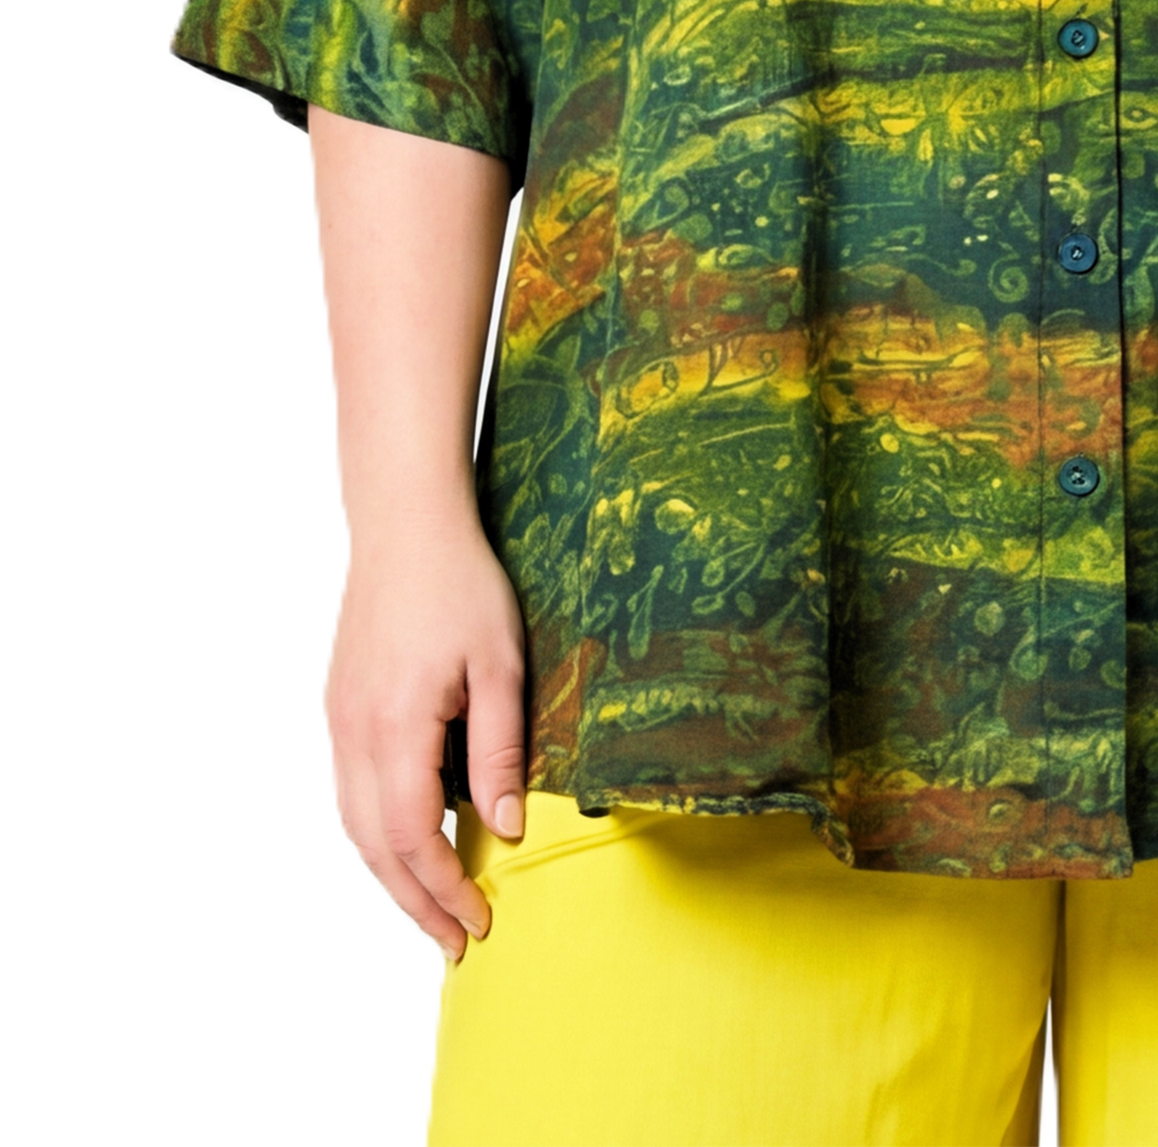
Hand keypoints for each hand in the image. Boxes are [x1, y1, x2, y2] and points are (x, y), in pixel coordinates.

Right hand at [326, 515, 526, 957]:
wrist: (405, 524)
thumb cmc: (461, 584)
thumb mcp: (500, 664)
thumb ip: (500, 750)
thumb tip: (508, 828)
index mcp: (395, 727)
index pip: (415, 837)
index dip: (446, 888)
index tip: (480, 921)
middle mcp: (354, 734)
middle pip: (377, 847)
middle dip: (416, 903)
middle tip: (456, 943)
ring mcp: (339, 721)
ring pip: (356, 825)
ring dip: (391, 876)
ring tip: (432, 909)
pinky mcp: (339, 707)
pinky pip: (350, 792)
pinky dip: (377, 834)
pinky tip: (407, 844)